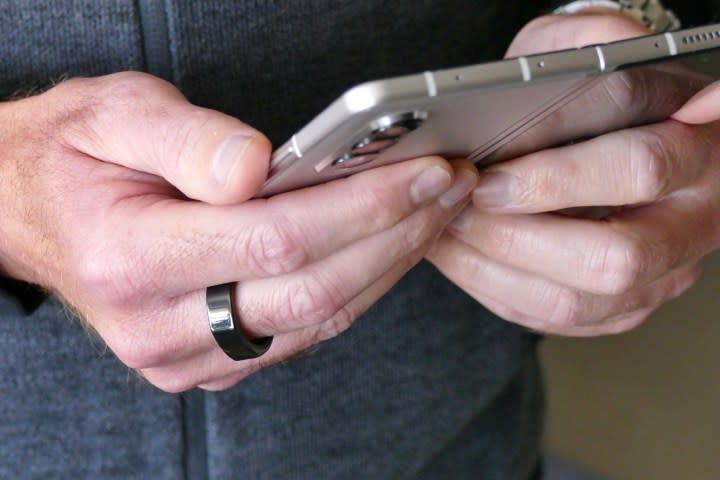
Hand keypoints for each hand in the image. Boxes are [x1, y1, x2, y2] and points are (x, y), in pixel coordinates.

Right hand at [0, 72, 477, 389]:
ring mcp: (187, 355)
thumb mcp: (114, 115)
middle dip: (395, 235)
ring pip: (317, 320)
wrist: (34, 211)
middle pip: (310, 290)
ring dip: (388, 265)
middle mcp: (158, 325)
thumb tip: (258, 165)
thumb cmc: (74, 156)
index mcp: (130, 258)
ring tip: (436, 212)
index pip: (274, 240)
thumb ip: (185, 139)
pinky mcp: (212, 360)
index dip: (361, 207)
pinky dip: (358, 289)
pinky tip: (390, 247)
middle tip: (450, 187)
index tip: (424, 170)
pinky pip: (303, 333)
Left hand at [427, 12, 718, 335]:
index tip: (487, 175)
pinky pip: (554, 319)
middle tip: (462, 208)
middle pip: (614, 256)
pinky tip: (459, 254)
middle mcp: (690, 221)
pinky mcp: (623, 306)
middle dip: (520, 236)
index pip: (635, 168)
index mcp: (697, 147)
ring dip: (496, 268)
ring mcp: (660, 273)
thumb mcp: (596, 47)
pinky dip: (493, 289)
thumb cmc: (603, 93)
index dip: (554, 178)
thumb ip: (590, 43)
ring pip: (579, 301)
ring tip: (446, 230)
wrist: (622, 138)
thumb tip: (568, 70)